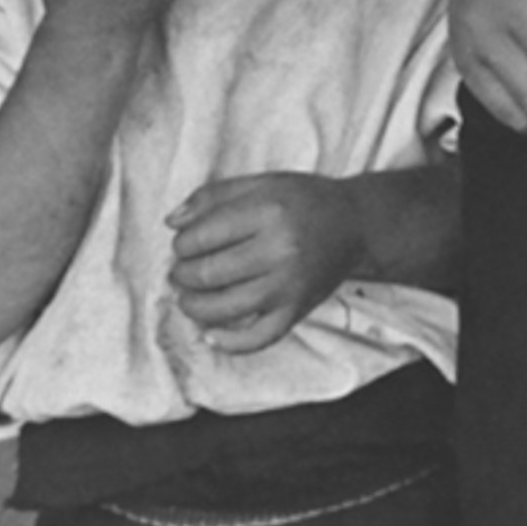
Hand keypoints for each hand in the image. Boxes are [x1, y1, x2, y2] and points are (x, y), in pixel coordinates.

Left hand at [167, 173, 357, 353]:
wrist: (356, 224)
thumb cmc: (304, 201)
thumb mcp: (262, 183)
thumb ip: (213, 195)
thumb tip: (170, 222)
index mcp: (269, 212)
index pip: (200, 237)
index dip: (181, 243)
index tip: (185, 243)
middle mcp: (280, 250)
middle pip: (206, 274)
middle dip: (181, 274)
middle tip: (183, 269)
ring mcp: (289, 285)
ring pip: (222, 309)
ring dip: (193, 306)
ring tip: (189, 296)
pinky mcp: (297, 310)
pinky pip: (257, 338)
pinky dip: (228, 343)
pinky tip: (211, 334)